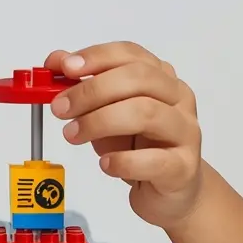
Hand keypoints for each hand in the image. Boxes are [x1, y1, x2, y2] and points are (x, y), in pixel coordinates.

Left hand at [45, 42, 203, 228]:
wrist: (171, 188)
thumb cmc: (140, 146)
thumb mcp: (106, 112)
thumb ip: (84, 85)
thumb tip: (57, 60)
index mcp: (161, 78)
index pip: (131, 54)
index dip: (97, 57)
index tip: (65, 67)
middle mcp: (178, 99)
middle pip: (139, 79)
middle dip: (92, 90)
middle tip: (61, 108)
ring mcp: (185, 132)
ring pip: (146, 113)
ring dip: (100, 122)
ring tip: (73, 134)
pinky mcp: (183, 167)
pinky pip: (155, 160)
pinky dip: (123, 161)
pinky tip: (105, 163)